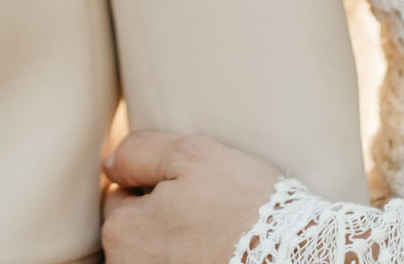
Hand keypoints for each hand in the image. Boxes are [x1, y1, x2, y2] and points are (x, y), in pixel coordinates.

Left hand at [102, 130, 280, 263]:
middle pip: (132, 235)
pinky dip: (190, 261)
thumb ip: (139, 152)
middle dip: (159, 221)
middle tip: (206, 217)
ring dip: (173, 248)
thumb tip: (108, 165)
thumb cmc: (243, 205)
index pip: (119, 198)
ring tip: (214, 242)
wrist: (295, 259)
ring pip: (152, 257)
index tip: (190, 192)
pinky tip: (215, 256)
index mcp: (122, 233)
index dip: (154, 186)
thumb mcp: (193, 155)